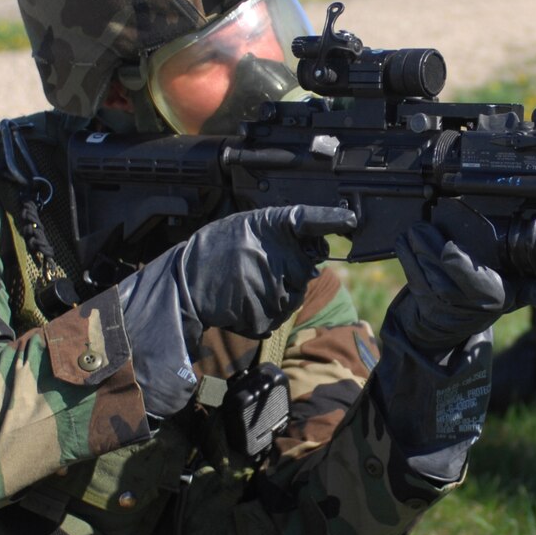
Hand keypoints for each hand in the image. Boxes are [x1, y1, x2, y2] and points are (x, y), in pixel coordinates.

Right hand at [172, 205, 356, 338]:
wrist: (185, 285)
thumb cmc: (214, 252)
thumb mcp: (244, 228)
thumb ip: (279, 232)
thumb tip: (313, 245)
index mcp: (271, 229)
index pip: (310, 220)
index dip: (331, 219)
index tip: (350, 219)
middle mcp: (278, 256)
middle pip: (306, 267)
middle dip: (291, 269)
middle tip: (259, 266)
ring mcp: (275, 288)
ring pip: (294, 293)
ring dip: (277, 291)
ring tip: (247, 283)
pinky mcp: (269, 315)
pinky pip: (280, 314)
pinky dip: (266, 310)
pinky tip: (244, 299)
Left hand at [383, 224, 535, 354]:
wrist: (448, 327)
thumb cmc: (483, 302)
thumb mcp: (514, 296)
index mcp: (488, 297)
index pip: (468, 277)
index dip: (455, 260)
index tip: (451, 246)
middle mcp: (461, 299)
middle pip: (440, 263)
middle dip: (430, 242)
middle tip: (427, 225)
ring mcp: (437, 297)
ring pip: (421, 264)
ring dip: (417, 245)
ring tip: (419, 230)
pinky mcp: (418, 294)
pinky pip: (409, 268)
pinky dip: (405, 253)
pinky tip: (407, 239)